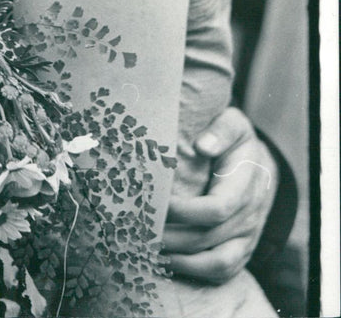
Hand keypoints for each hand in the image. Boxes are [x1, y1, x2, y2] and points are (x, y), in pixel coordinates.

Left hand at [162, 107, 277, 282]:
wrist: (258, 166)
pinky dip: (195, 273)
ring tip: (149, 250)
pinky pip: (223, 272)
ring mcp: (246, 237)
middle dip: (172, 238)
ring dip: (181, 261)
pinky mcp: (241, 250)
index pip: (217, 209)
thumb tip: (203, 145)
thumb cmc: (235, 142)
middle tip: (140, 230)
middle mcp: (248, 216)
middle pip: (208, 239)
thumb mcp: (234, 125)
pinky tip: (167, 262)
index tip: (157, 202)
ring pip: (218, 264)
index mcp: (244, 185)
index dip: (184, 211)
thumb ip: (221, 131)